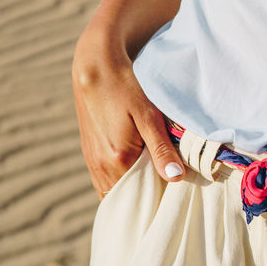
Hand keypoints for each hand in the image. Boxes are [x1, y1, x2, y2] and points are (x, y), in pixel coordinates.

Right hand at [72, 32, 184, 198]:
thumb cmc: (125, 87)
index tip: (174, 192)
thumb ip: (161, 148)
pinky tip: (136, 169)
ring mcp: (92, 162)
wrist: (96, 68)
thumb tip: (176, 178)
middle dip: (145, 197)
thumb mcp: (148, 115)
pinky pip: (105, 181)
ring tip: (153, 179)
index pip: (140, 197)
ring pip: (113, 191)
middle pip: (126, 197)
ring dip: (132, 190)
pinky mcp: (90, 155)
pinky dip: (120, 181)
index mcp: (117, 161)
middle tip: (166, 187)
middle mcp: (101, 167)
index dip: (158, 197)